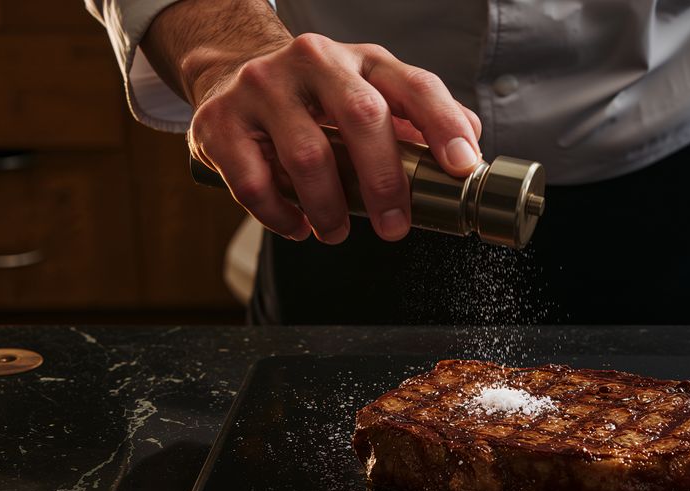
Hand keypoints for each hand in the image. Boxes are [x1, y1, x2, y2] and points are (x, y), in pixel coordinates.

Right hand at [143, 1, 481, 243]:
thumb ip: (417, 118)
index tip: (462, 168)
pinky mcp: (220, 120)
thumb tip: (470, 148)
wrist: (231, 73)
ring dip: (330, 209)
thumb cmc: (315, 95)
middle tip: (395, 227)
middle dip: (385, 182)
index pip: (415, 86)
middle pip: (363, 118)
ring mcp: (263, 87)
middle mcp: (315, 61)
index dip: (444, 126)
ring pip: (307, 156)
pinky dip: (281, 215)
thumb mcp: (370, 91)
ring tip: (337, 231)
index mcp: (363, 60)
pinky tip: (297, 226)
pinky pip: (253, 182)